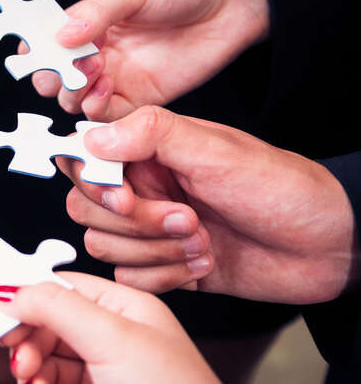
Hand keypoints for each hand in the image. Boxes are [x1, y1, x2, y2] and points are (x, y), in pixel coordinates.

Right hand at [0, 272, 218, 383]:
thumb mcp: (113, 340)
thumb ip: (59, 308)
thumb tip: (11, 289)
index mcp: (127, 308)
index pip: (63, 287)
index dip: (27, 297)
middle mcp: (116, 337)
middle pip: (49, 324)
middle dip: (28, 341)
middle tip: (18, 360)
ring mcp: (106, 371)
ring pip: (47, 359)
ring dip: (31, 368)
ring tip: (29, 380)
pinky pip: (54, 383)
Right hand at [33, 0, 269, 119]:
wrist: (234, 3)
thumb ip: (98, 12)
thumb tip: (61, 35)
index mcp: (87, 24)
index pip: (45, 44)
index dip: (36, 53)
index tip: (39, 54)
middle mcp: (96, 54)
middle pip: (55, 80)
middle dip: (55, 79)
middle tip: (72, 69)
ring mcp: (117, 78)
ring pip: (78, 102)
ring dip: (76, 96)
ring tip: (94, 78)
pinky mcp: (141, 99)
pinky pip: (110, 117)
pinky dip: (100, 114)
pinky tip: (106, 95)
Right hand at [59, 106, 354, 303]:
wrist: (328, 244)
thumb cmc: (282, 188)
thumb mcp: (215, 149)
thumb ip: (149, 134)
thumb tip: (92, 138)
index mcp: (148, 150)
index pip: (84, 161)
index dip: (96, 183)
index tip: (128, 197)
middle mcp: (143, 187)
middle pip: (86, 208)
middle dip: (135, 223)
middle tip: (187, 218)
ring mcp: (150, 228)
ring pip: (104, 246)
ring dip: (155, 250)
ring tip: (203, 240)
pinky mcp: (163, 265)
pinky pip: (129, 278)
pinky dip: (165, 276)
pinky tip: (205, 263)